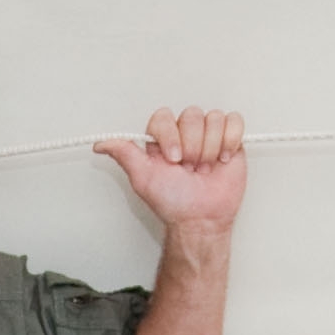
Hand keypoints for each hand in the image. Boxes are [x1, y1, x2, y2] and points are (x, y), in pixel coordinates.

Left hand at [97, 106, 246, 233]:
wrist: (201, 219)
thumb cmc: (173, 202)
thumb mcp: (143, 178)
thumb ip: (124, 154)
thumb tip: (100, 144)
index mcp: (162, 138)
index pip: (164, 117)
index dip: (171, 136)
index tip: (173, 160)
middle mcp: (185, 133)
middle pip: (191, 115)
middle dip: (192, 147)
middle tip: (190, 169)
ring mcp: (208, 134)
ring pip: (213, 118)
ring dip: (210, 148)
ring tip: (205, 168)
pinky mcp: (230, 139)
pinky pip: (234, 121)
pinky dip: (230, 140)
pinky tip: (223, 159)